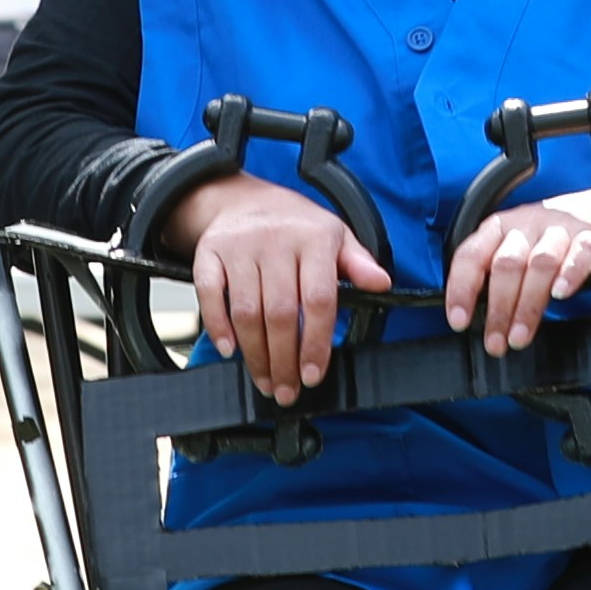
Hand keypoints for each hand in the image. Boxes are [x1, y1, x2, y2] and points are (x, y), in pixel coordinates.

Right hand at [174, 172, 392, 401]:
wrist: (245, 199)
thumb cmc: (297, 227)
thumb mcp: (337, 238)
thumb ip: (359, 265)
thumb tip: (382, 284)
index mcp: (314, 239)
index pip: (318, 299)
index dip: (315, 342)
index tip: (312, 375)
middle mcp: (276, 241)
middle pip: (279, 313)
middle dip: (283, 360)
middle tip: (287, 391)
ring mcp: (240, 246)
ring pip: (246, 311)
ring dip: (254, 354)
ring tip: (265, 380)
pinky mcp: (209, 251)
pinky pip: (208, 293)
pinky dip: (217, 325)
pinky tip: (230, 349)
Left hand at [445, 177, 590, 354]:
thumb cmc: (550, 238)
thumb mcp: (516, 248)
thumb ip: (495, 275)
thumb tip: (475, 318)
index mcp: (499, 228)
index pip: (471, 255)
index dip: (462, 289)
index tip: (459, 321)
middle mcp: (526, 225)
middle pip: (506, 265)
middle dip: (498, 309)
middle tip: (496, 342)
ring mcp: (559, 229)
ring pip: (540, 263)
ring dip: (528, 305)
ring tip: (521, 336)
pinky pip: (579, 254)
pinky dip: (569, 274)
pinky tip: (560, 294)